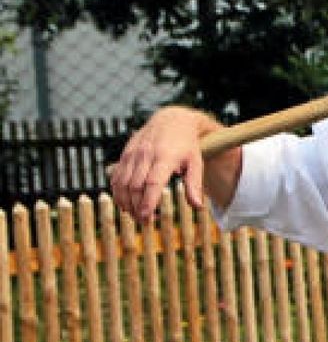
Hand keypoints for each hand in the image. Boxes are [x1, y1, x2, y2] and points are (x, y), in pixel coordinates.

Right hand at [110, 106, 220, 221]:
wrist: (172, 120)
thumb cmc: (187, 145)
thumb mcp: (196, 163)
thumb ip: (194, 185)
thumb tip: (198, 207)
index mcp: (165, 157)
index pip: (152, 183)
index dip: (147, 202)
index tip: (146, 218)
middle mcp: (146, 154)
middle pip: (135, 186)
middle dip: (136, 207)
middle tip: (145, 221)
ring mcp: (133, 153)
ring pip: (122, 183)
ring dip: (125, 202)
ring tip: (135, 215)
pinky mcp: (125, 154)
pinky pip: (116, 177)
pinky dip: (117, 192)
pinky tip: (125, 203)